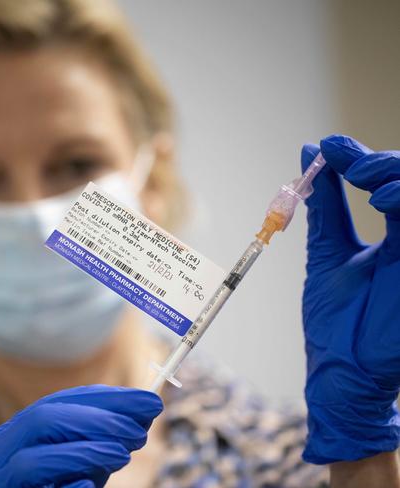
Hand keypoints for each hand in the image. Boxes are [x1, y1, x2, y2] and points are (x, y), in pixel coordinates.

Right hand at [0, 385, 162, 486]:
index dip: (106, 398)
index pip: (59, 402)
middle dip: (97, 420)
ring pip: (33, 460)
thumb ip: (103, 436)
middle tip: (139, 431)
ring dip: (84, 453)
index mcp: (14, 432)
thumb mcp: (80, 459)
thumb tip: (147, 406)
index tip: (149, 400)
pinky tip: (87, 486)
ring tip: (124, 455)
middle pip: (42, 420)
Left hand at [301, 134, 399, 463]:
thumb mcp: (328, 251)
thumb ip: (326, 207)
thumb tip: (309, 155)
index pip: (390, 180)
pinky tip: (384, 202)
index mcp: (395, 234)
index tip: (326, 147)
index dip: (362, 157)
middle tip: (347, 163)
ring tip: (365, 182)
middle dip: (382, 163)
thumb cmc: (335, 317)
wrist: (339, 367)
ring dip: (399, 178)